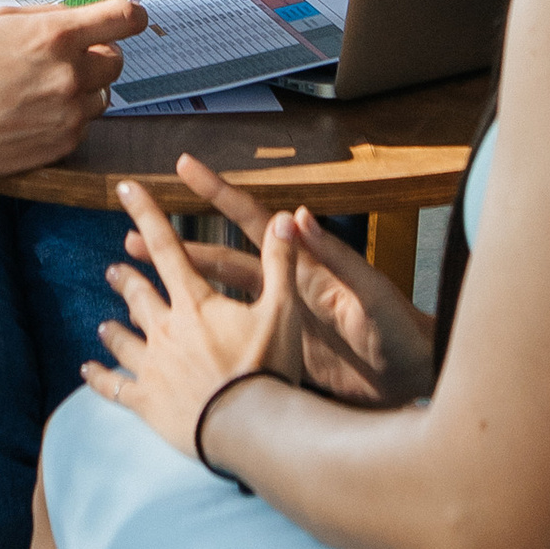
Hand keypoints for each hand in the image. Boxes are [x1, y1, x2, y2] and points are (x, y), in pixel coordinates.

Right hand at [0, 0, 141, 181]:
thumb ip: (49, 16)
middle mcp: (71, 74)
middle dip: (99, 56)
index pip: (124, 18)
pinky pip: (83, 124)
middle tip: (70, 59)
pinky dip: (67, 117)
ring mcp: (71, 112)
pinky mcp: (65, 142)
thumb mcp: (1, 20)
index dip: (131, 16)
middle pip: (117, 60)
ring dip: (83, 90)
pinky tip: (35, 113)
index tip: (129, 19)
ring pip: (102, 94)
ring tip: (44, 90)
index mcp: (57, 35)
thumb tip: (82, 17)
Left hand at [82, 180, 267, 458]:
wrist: (248, 427)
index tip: (125, 188)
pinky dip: (99, 377)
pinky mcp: (147, 401)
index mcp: (195, 303)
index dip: (146, 213)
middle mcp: (166, 329)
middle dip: (127, 279)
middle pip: (139, 296)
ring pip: (123, 339)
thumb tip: (286, 217)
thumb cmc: (268, 368)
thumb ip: (282, 263)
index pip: (166, 246)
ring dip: (113, 328)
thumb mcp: (284, 311)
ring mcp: (152, 366)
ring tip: (103, 324)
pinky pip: (114, 387)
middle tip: (113, 269)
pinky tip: (86, 371)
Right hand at [160, 156, 434, 410]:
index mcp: (305, 267)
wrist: (415, 382)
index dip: (219, 192)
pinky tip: (174, 338)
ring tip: (140, 283)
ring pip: (219, 297)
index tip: (186, 165)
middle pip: (221, 259)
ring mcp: (280, 321)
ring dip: (183, 286)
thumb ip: (337, 256)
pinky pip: (232, 337)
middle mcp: (286, 288)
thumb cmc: (402, 335)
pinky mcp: (279, 354)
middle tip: (134, 234)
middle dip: (179, 244)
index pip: (255, 219)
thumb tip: (298, 216)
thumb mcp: (371, 293)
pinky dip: (202, 333)